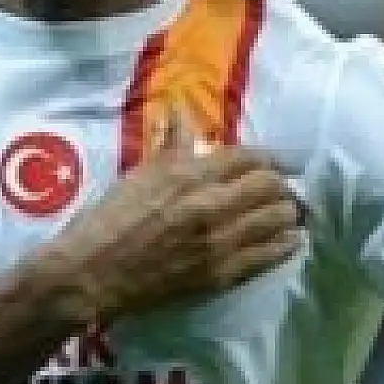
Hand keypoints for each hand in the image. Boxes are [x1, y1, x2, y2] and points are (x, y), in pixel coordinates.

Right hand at [45, 108, 302, 322]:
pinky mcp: (221, 275)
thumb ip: (171, 141)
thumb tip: (182, 109)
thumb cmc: (108, 219)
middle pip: (269, 186)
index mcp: (189, 175)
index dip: (267, 158)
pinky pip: (267, 257)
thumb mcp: (139, 172)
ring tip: (290, 212)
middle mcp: (211, 205)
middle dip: (281, 184)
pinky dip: (284, 246)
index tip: (274, 162)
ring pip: (276, 220)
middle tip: (283, 187)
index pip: (246, 157)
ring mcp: (219, 242)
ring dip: (288, 212)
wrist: (92, 273)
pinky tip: (291, 240)